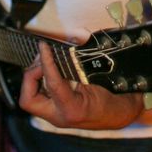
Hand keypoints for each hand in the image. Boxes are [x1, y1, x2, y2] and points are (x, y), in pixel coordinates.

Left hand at [18, 41, 143, 130]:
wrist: (124, 115)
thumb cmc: (117, 99)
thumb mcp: (104, 78)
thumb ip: (86, 59)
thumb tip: (75, 35)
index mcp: (73, 110)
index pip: (52, 84)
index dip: (46, 62)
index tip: (45, 46)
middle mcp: (60, 117)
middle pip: (28, 99)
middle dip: (31, 75)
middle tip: (43, 57)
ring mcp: (56, 116)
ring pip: (30, 98)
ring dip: (34, 76)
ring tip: (47, 60)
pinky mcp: (56, 111)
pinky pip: (39, 95)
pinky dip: (41, 80)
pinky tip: (51, 68)